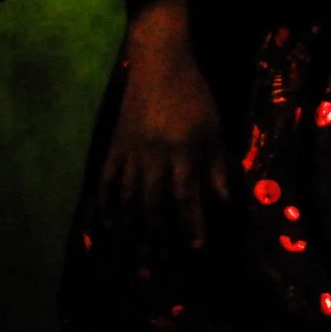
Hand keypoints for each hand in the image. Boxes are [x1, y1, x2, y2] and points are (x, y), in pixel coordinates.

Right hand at [101, 21, 227, 250]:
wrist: (157, 64)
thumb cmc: (194, 96)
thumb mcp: (215, 129)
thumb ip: (218, 166)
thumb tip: (224, 201)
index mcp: (181, 151)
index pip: (186, 195)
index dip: (191, 224)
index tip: (196, 249)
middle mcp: (151, 157)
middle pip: (153, 206)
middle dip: (159, 239)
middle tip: (162, 267)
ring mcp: (127, 154)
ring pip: (127, 200)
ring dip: (132, 232)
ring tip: (135, 259)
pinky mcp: (112, 149)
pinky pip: (106, 183)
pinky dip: (105, 207)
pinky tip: (106, 229)